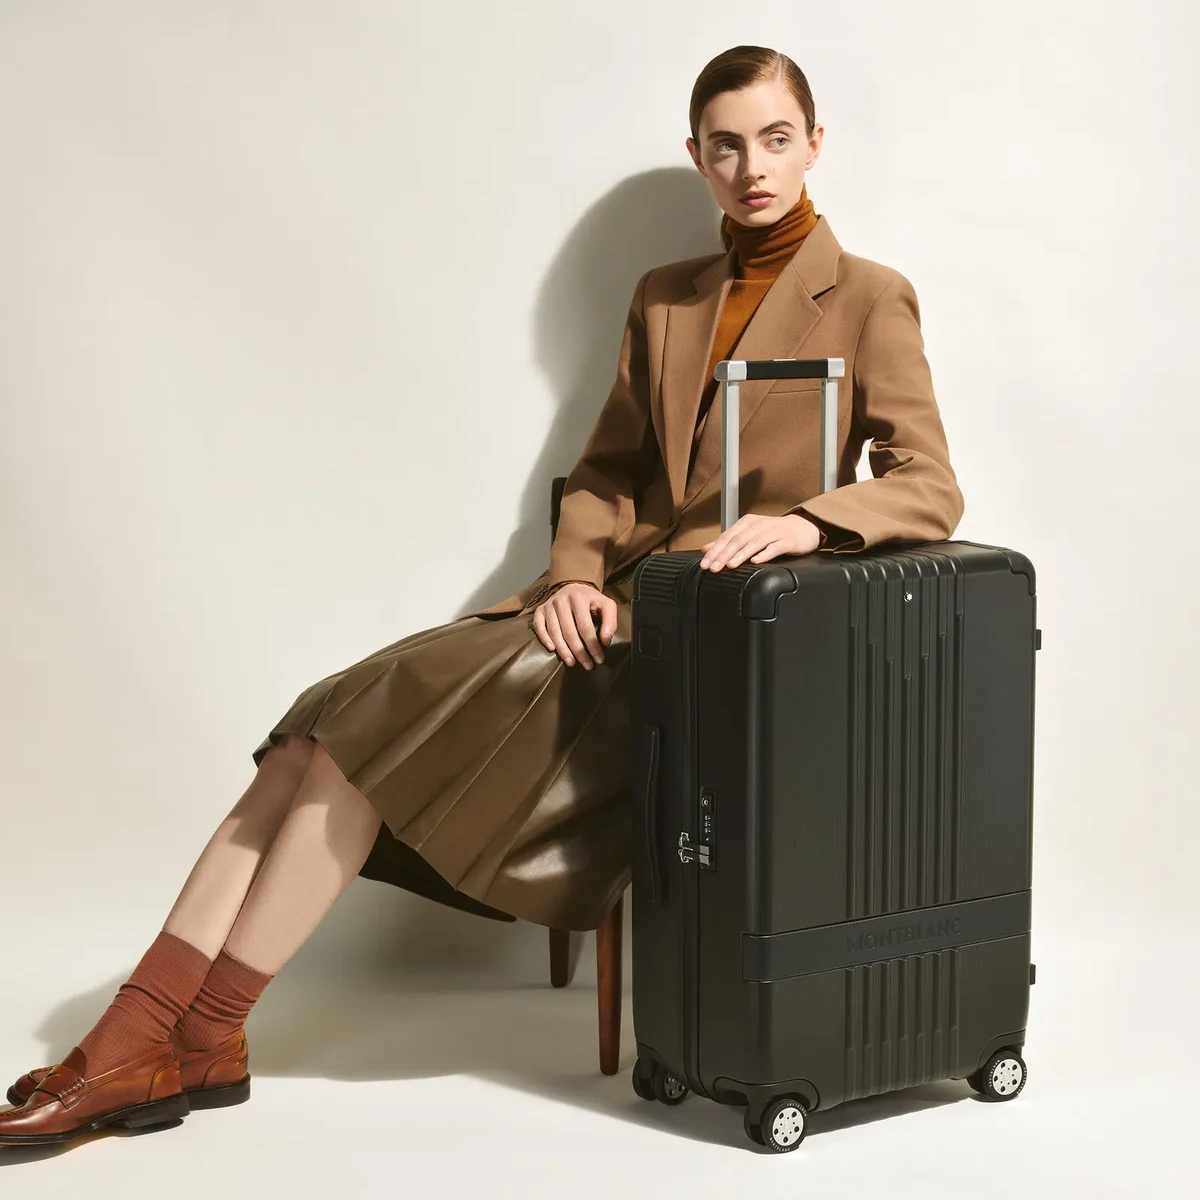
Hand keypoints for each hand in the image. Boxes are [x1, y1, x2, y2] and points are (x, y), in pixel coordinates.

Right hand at [532, 583, 616, 668]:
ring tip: (572, 663)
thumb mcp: (606, 605)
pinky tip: (552, 650)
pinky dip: (544, 639)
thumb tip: (605, 641)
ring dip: (563, 650)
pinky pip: (538, 626)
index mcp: (579, 598)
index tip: (599, 659)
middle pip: (569, 632)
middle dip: (579, 652)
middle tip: (587, 665)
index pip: (586, 627)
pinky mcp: (540, 609)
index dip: (592, 645)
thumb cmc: (591, 600)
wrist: (573, 586)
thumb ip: (610, 622)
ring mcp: (549, 605)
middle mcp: (562, 600)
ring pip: (554, 632)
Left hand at [699, 513, 820, 570]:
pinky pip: (774, 548)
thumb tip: (707, 549)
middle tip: (713, 568)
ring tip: (730, 565)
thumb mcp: (749, 534)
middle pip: (738, 540)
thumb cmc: (773, 533)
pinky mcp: (786, 541)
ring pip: (754, 543)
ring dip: (741, 554)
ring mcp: (773, 532)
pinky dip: (764, 554)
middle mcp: (758, 526)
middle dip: (723, 554)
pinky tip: (756, 562)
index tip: (705, 563)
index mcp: (747, 523)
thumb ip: (728, 541)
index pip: (727, 537)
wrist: (803, 527)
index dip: (714, 550)